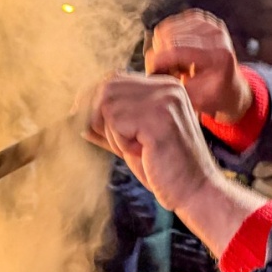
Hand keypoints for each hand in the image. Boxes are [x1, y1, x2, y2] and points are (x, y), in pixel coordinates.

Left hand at [82, 72, 223, 211]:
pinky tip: (144, 153)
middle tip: (118, 145)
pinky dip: (120, 143)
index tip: (89, 127)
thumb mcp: (132, 139)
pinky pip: (116, 123)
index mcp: (165, 86)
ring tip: (137, 149)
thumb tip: (75, 114)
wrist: (196, 192)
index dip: (93, 103)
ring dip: (112, 134)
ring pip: (107, 105)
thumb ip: (108, 123)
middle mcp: (167, 86)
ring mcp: (165, 99)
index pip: (113, 79)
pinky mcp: (159, 117)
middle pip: (106, 88)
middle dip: (98, 119)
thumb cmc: (164, 169)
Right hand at [146, 10, 251, 123]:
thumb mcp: (195, 98)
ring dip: (164, 46)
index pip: (178, 50)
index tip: (149, 69)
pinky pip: (174, 23)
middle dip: (159, 53)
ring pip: (170, 28)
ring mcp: (212, 24)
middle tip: (161, 69)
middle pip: (172, 36)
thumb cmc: (212, 96)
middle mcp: (218, 36)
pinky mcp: (204, 19)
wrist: (229, 87)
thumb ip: (174, 84)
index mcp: (219, 56)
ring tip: (172, 63)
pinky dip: (169, 37)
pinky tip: (174, 51)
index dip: (158, 59)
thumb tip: (153, 67)